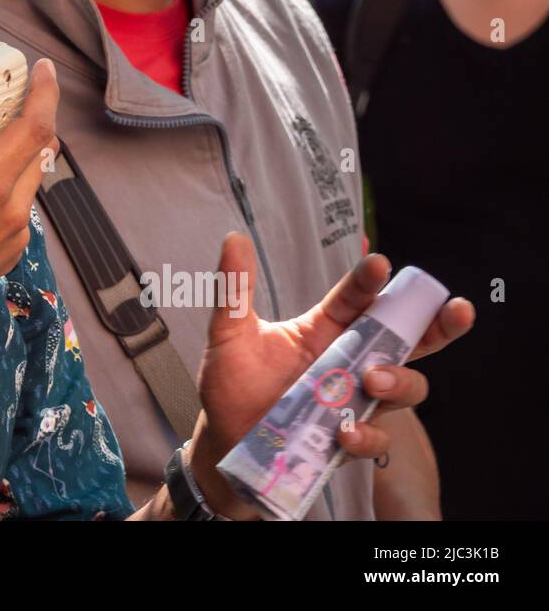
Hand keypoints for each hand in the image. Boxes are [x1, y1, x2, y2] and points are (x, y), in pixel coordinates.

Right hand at [0, 58, 59, 360]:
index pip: (36, 128)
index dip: (46, 93)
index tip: (44, 68)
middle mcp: (13, 211)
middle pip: (39, 151)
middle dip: (29, 118)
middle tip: (2, 97)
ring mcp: (15, 236)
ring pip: (30, 180)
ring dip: (16, 153)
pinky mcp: (8, 254)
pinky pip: (18, 207)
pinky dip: (6, 184)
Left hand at [185, 233, 474, 518]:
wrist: (224, 440)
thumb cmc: (232, 383)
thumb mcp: (229, 334)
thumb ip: (235, 291)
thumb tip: (234, 239)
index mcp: (324, 329)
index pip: (358, 299)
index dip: (372, 281)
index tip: (379, 264)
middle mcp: (348, 361)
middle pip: (407, 339)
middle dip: (437, 325)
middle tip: (455, 311)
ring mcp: (352, 400)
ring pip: (405, 387)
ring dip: (399, 380)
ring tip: (371, 378)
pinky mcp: (346, 439)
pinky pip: (375, 438)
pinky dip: (367, 435)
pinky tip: (345, 432)